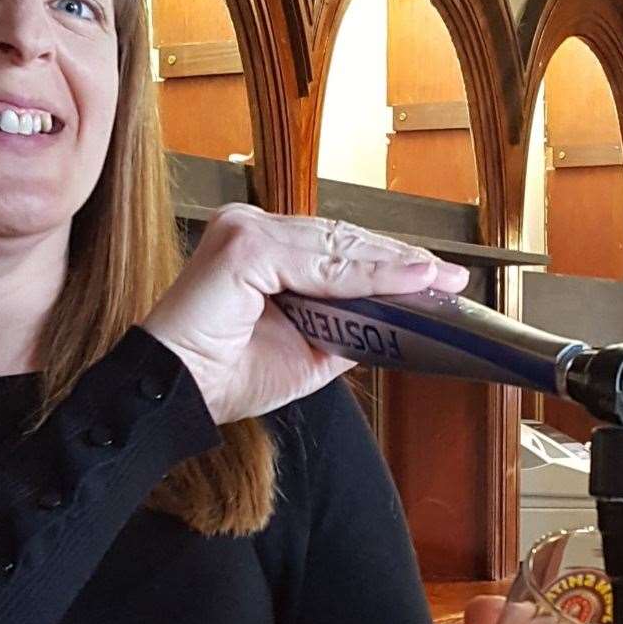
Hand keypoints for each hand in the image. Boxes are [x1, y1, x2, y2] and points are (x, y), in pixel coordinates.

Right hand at [141, 204, 468, 425]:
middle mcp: (250, 227)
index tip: (434, 277)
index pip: (335, 246)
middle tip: (449, 278)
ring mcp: (245, 230)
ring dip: (393, 266)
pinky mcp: (243, 245)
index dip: (386, 261)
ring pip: (337, 248)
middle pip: (341, 240)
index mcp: (258, 246)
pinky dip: (369, 274)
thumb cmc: (225, 375)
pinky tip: (407, 281)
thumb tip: (397, 317)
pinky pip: (321, 263)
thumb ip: (347, 325)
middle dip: (399, 261)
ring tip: (437, 281)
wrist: (173, 396)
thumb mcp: (307, 350)